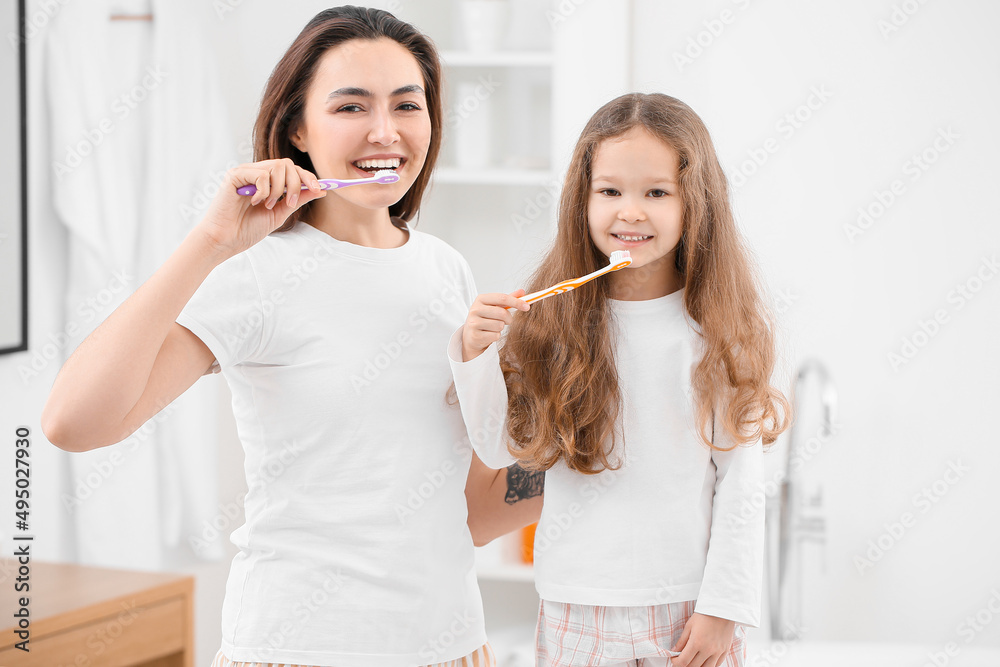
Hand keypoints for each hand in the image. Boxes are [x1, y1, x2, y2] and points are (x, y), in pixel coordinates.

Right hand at [195, 157, 326, 259]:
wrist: (226, 241)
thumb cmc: (247, 229)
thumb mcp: (279, 214)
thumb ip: (298, 200)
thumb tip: (320, 190)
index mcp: (267, 182)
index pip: (292, 170)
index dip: (308, 177)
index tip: (321, 189)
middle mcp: (257, 173)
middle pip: (287, 164)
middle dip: (296, 184)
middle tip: (290, 203)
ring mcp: (246, 172)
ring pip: (276, 167)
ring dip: (279, 190)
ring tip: (267, 205)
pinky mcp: (235, 175)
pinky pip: (261, 174)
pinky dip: (264, 191)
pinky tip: (254, 202)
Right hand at [461, 289, 528, 360]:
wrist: (471, 335)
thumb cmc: (485, 318)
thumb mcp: (495, 306)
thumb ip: (508, 299)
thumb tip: (522, 291)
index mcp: (481, 299)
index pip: (502, 298)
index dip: (516, 302)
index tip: (527, 306)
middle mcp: (475, 309)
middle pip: (502, 313)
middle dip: (509, 318)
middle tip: (507, 321)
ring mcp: (474, 323)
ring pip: (500, 325)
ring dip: (501, 327)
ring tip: (494, 327)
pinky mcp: (476, 335)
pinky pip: (495, 335)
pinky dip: (496, 336)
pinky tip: (489, 334)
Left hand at [670, 612, 736, 666]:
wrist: (722, 609)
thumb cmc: (705, 615)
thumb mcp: (689, 625)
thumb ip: (682, 640)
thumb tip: (674, 651)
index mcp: (696, 643)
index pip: (683, 661)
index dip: (676, 663)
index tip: (674, 660)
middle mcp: (708, 650)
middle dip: (684, 665)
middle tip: (681, 660)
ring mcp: (717, 652)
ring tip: (692, 661)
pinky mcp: (725, 651)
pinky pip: (717, 665)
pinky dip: (709, 665)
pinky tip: (703, 661)